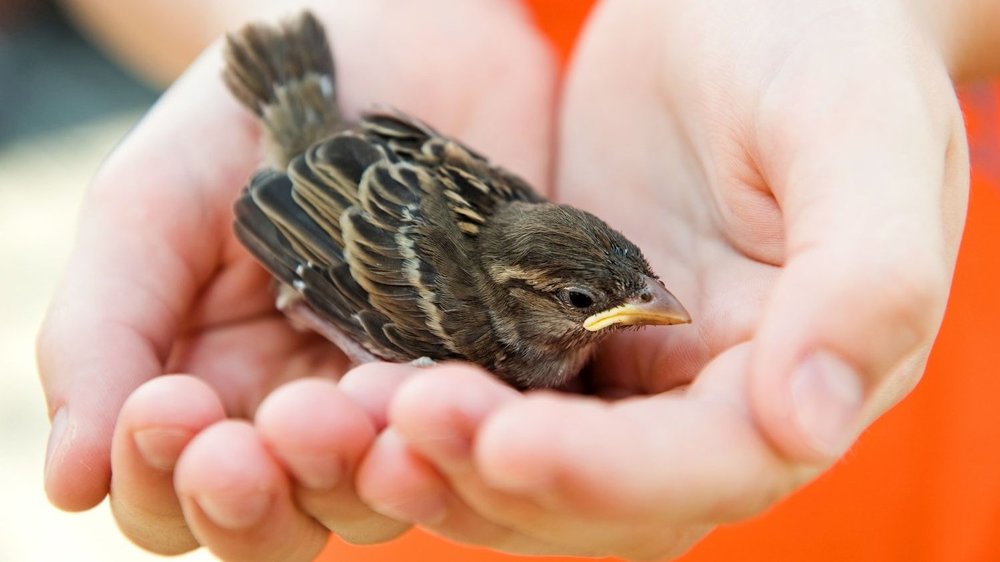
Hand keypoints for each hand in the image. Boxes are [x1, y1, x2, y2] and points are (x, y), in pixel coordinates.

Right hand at [36, 1, 555, 558]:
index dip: (165, 482)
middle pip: (285, 521)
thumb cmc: (250, 122)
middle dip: (273, 492)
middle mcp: (309, 415)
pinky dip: (463, 431)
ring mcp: (403, 398)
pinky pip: (482, 432)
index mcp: (214, 394)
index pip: (174, 501)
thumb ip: (103, 330)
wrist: (391, 43)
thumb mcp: (152, 207)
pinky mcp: (494, 368)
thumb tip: (67, 482)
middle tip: (286, 423)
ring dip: (367, 469)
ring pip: (383, 495)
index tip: (170, 409)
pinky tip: (450, 394)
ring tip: (362, 400)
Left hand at [359, 0, 969, 557]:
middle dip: (503, 476)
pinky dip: (436, 407)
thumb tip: (810, 425)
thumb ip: (867, 278)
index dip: (611, 475)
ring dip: (451, 462)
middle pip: (608, 497)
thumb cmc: (823, 44)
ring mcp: (632, 371)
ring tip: (362, 415)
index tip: (509, 444)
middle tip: (404, 421)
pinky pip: (497, 396)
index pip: (712, 465)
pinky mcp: (563, 333)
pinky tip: (366, 379)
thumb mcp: (860, 133)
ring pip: (539, 469)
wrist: (741, 4)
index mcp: (807, 369)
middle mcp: (716, 397)